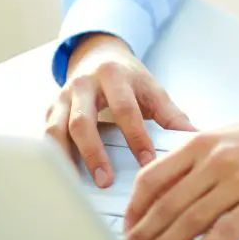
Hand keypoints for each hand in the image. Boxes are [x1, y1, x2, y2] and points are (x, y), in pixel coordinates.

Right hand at [44, 33, 197, 186]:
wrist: (99, 55)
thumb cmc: (128, 77)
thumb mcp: (151, 88)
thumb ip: (170, 114)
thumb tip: (193, 137)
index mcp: (114, 75)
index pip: (125, 109)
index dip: (136, 137)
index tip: (147, 162)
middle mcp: (84, 84)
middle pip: (83, 120)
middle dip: (94, 152)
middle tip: (106, 180)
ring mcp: (64, 97)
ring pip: (56, 129)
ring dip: (66, 159)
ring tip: (77, 185)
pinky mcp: (51, 109)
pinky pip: (45, 135)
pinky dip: (51, 156)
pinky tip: (62, 176)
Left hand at [123, 88, 238, 239]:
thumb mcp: (226, 135)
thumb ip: (196, 156)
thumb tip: (166, 182)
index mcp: (202, 142)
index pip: (154, 177)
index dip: (134, 207)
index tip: (127, 226)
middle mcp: (216, 160)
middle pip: (167, 204)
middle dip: (144, 234)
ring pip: (190, 221)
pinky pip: (224, 232)